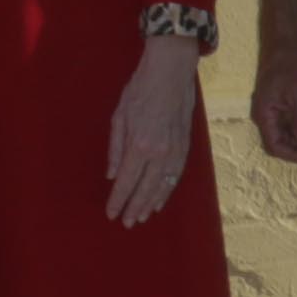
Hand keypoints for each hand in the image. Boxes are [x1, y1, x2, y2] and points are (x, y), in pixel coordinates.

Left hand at [104, 37, 202, 227]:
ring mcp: (175, 152)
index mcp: (139, 145)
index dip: (118, 200)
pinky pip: (175, 177)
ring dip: (151, 204)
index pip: (126, 181)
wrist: (171, 73)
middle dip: (134, 207)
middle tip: (126, 222)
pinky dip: (167, 192)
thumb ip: (115, 148)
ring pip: (162, 187)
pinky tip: (159, 200)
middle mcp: (159, 153)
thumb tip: (111, 175)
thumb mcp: (119, 116)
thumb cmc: (139, 90)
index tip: (111, 214)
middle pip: (145, 189)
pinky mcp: (185, 148)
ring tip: (141, 217)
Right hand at [249, 39, 296, 165]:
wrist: (284, 42)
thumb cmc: (289, 65)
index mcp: (264, 115)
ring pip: (286, 133)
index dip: (294, 155)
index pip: (275, 147)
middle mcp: (264, 116)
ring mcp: (271, 110)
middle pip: (280, 143)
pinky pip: (289, 122)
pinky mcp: (279, 104)